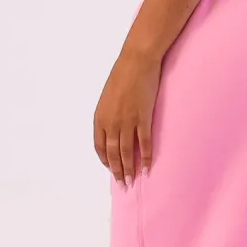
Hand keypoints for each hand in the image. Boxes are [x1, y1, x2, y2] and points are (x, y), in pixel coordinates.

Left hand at [93, 44, 160, 185]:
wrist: (136, 62)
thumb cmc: (122, 76)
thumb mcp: (108, 97)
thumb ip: (109, 115)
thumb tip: (113, 129)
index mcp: (100, 118)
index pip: (99, 147)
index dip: (105, 160)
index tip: (111, 169)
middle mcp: (111, 122)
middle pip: (113, 153)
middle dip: (117, 171)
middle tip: (122, 184)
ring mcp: (127, 121)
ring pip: (127, 152)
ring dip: (129, 169)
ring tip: (132, 181)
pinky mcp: (143, 118)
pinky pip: (144, 142)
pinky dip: (145, 157)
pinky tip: (147, 167)